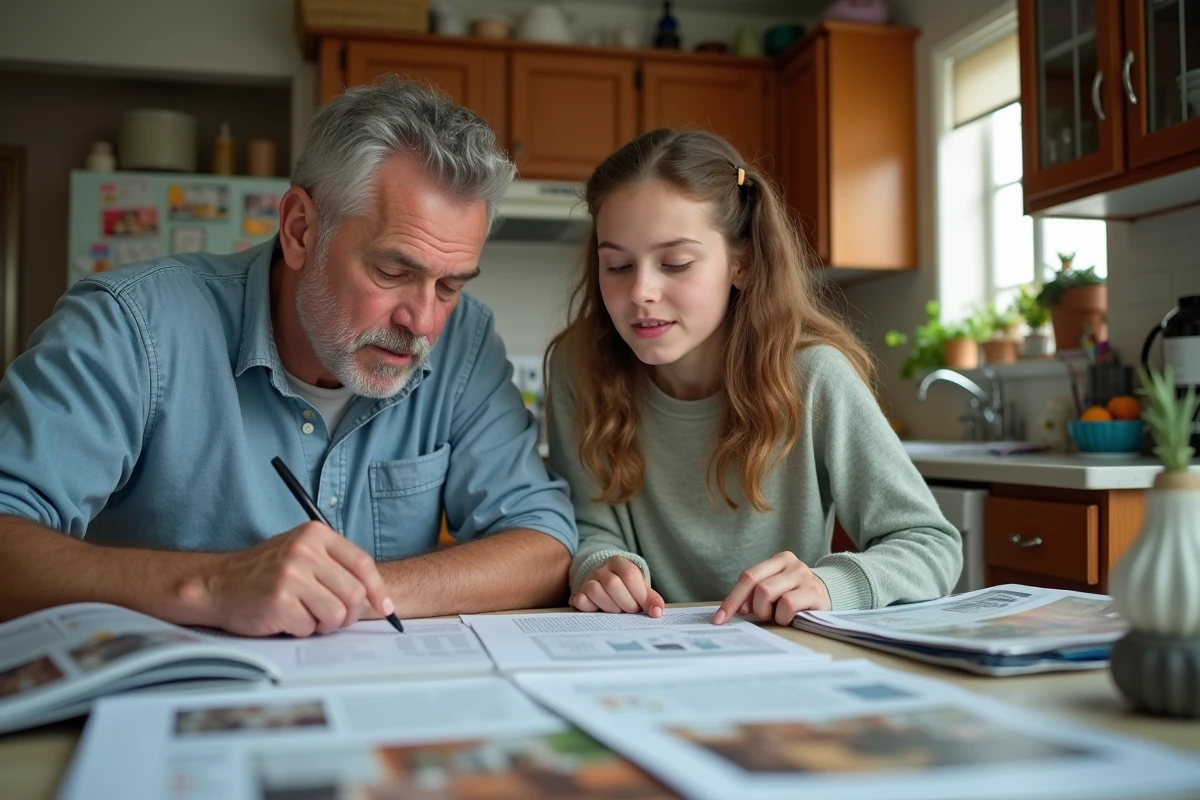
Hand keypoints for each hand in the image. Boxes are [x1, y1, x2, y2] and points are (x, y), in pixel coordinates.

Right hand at [199, 521, 394, 636]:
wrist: (217, 583)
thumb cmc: (265, 572)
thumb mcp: (302, 552)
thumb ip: (335, 565)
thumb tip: (376, 594)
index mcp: (315, 534)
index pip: (362, 563)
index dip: (378, 589)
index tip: (385, 607)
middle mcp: (304, 551)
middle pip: (354, 593)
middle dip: (348, 613)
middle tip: (331, 616)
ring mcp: (291, 575)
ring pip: (336, 614)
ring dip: (324, 623)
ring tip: (305, 615)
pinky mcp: (279, 601)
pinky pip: (310, 627)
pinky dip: (301, 629)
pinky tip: (285, 618)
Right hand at [570, 556, 663, 616]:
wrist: (603, 583)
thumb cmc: (625, 588)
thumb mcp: (639, 588)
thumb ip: (650, 598)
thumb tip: (657, 611)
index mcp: (618, 562)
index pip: (630, 575)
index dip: (642, 595)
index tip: (652, 611)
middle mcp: (601, 569)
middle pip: (612, 584)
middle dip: (627, 603)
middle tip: (632, 611)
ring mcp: (588, 580)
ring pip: (595, 591)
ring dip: (610, 607)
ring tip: (617, 611)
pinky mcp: (579, 593)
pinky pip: (581, 600)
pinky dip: (589, 607)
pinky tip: (598, 611)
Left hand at [712, 551, 830, 625]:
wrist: (831, 598)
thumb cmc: (796, 596)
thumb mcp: (776, 590)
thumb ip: (755, 594)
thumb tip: (731, 611)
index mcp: (779, 559)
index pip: (748, 576)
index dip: (732, 599)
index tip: (719, 619)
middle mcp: (792, 563)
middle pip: (756, 585)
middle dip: (753, 607)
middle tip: (760, 616)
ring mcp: (804, 576)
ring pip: (767, 593)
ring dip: (768, 613)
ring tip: (778, 615)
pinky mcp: (814, 592)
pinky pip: (786, 605)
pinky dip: (782, 617)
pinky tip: (791, 618)